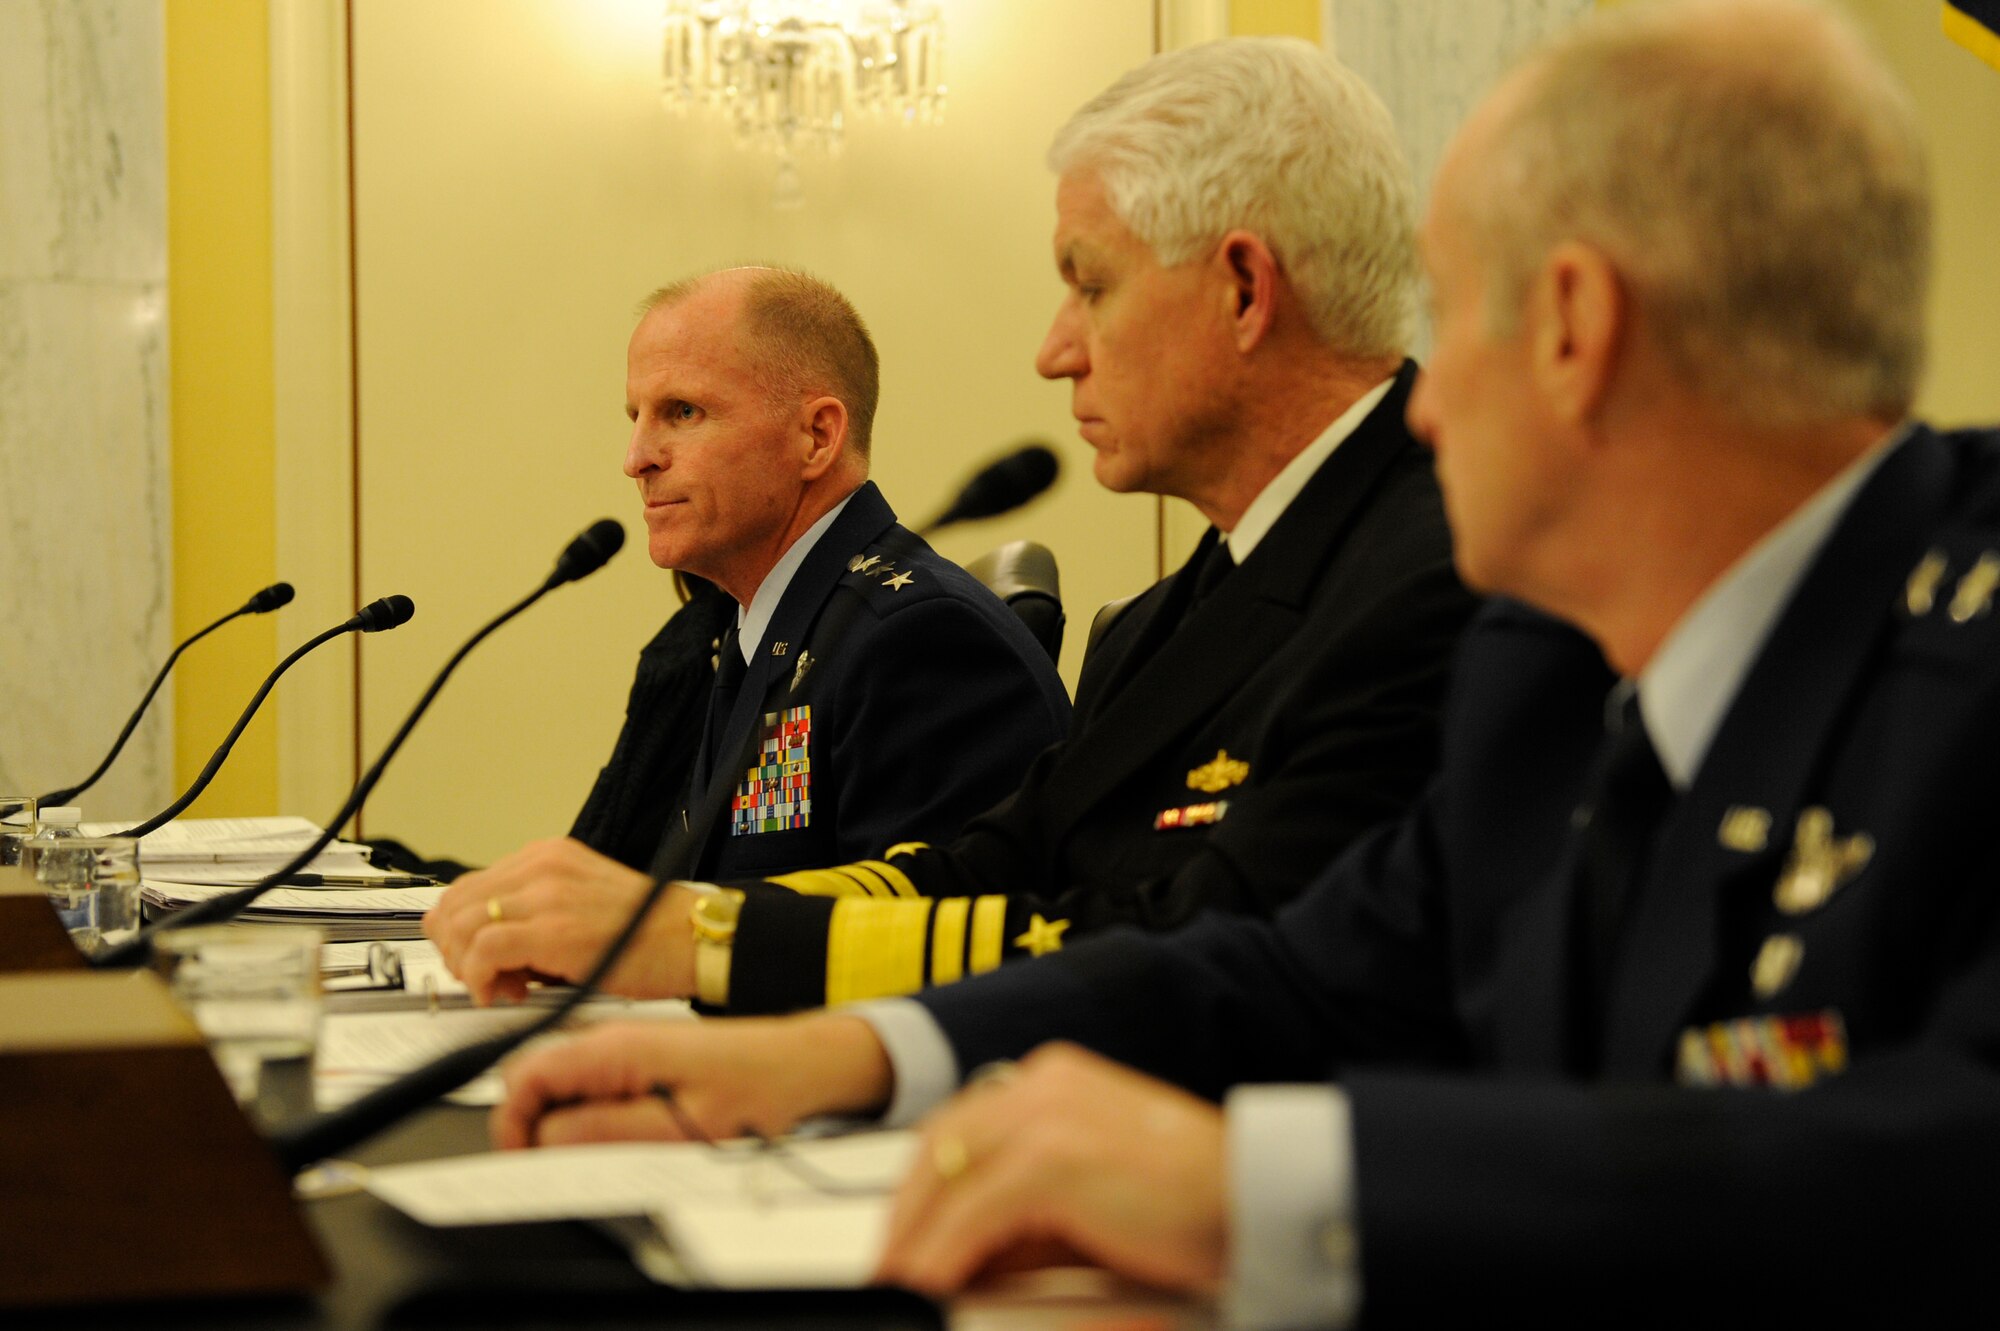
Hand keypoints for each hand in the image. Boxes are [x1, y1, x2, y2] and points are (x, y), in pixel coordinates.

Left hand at [422, 837, 695, 1003]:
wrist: (692, 937)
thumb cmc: (648, 931)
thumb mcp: (581, 906)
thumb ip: (534, 916)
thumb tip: (486, 951)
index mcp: (549, 857)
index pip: (470, 886)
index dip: (459, 929)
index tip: (472, 958)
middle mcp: (543, 867)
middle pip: (456, 903)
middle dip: (454, 948)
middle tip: (478, 977)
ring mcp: (546, 894)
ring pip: (463, 925)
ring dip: (466, 966)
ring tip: (496, 988)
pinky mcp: (552, 928)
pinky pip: (484, 949)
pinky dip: (479, 977)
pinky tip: (500, 993)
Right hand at [490, 1014, 894, 1149]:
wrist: (802, 1067)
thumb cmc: (756, 1089)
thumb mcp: (678, 1125)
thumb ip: (605, 1131)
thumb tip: (546, 1140)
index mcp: (615, 1047)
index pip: (525, 1076)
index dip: (512, 1123)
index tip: (526, 1159)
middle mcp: (614, 1039)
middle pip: (535, 1080)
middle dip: (534, 1126)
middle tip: (563, 1163)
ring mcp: (625, 1048)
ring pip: (561, 1085)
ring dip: (565, 1123)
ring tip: (603, 1151)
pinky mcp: (640, 1060)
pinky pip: (592, 1087)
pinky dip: (591, 1116)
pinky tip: (623, 1135)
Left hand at [877, 1042, 1227, 1297]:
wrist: (1255, 1194)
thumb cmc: (1193, 1201)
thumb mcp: (1089, 1199)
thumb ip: (1028, 1215)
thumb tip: (966, 1255)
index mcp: (1052, 1080)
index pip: (961, 1129)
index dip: (924, 1188)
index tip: (907, 1235)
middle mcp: (1041, 1083)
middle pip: (940, 1145)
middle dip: (907, 1212)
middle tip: (891, 1266)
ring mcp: (1044, 1113)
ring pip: (944, 1177)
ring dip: (913, 1239)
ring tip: (899, 1284)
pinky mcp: (1050, 1158)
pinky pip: (971, 1214)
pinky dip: (939, 1257)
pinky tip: (927, 1288)